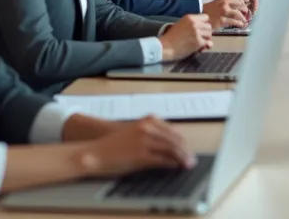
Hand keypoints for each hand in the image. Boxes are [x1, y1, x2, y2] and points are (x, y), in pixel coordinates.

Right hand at [76, 116, 195, 175]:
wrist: (96, 152)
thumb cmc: (114, 144)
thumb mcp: (135, 132)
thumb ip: (152, 134)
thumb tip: (170, 144)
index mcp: (148, 121)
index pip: (173, 131)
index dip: (183, 142)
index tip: (188, 149)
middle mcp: (148, 128)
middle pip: (175, 140)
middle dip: (186, 151)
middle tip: (191, 160)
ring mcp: (145, 141)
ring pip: (172, 149)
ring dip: (182, 158)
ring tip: (187, 165)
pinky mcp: (142, 155)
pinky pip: (163, 160)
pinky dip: (172, 164)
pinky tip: (175, 167)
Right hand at [158, 14, 213, 60]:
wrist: (164, 47)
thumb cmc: (170, 38)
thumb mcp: (181, 25)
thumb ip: (193, 25)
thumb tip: (205, 30)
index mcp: (189, 17)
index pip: (206, 17)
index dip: (204, 23)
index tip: (201, 29)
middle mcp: (194, 23)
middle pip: (209, 26)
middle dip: (206, 32)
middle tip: (201, 38)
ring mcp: (197, 32)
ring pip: (209, 35)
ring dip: (206, 40)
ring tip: (199, 43)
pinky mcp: (198, 42)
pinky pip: (207, 43)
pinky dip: (204, 46)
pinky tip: (198, 49)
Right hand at [202, 0, 248, 28]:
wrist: (200, 15)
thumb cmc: (210, 10)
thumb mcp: (219, 2)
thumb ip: (229, 2)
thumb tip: (240, 6)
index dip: (244, 3)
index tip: (246, 7)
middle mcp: (225, 2)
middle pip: (241, 5)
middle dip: (245, 10)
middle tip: (247, 14)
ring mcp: (224, 11)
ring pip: (239, 14)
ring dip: (243, 18)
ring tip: (244, 21)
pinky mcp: (222, 20)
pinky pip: (235, 21)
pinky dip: (240, 23)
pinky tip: (241, 25)